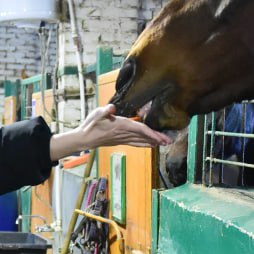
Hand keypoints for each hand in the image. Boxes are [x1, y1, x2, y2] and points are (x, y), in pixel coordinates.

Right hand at [49, 104, 172, 159]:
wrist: (84, 139)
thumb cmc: (90, 125)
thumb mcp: (97, 114)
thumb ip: (105, 111)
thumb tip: (111, 107)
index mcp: (121, 125)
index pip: (140, 129)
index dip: (151, 133)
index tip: (161, 137)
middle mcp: (124, 134)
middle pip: (144, 136)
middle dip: (157, 139)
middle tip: (169, 141)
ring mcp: (123, 139)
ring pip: (141, 141)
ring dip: (153, 142)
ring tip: (164, 143)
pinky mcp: (121, 141)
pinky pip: (136, 143)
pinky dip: (144, 144)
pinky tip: (151, 145)